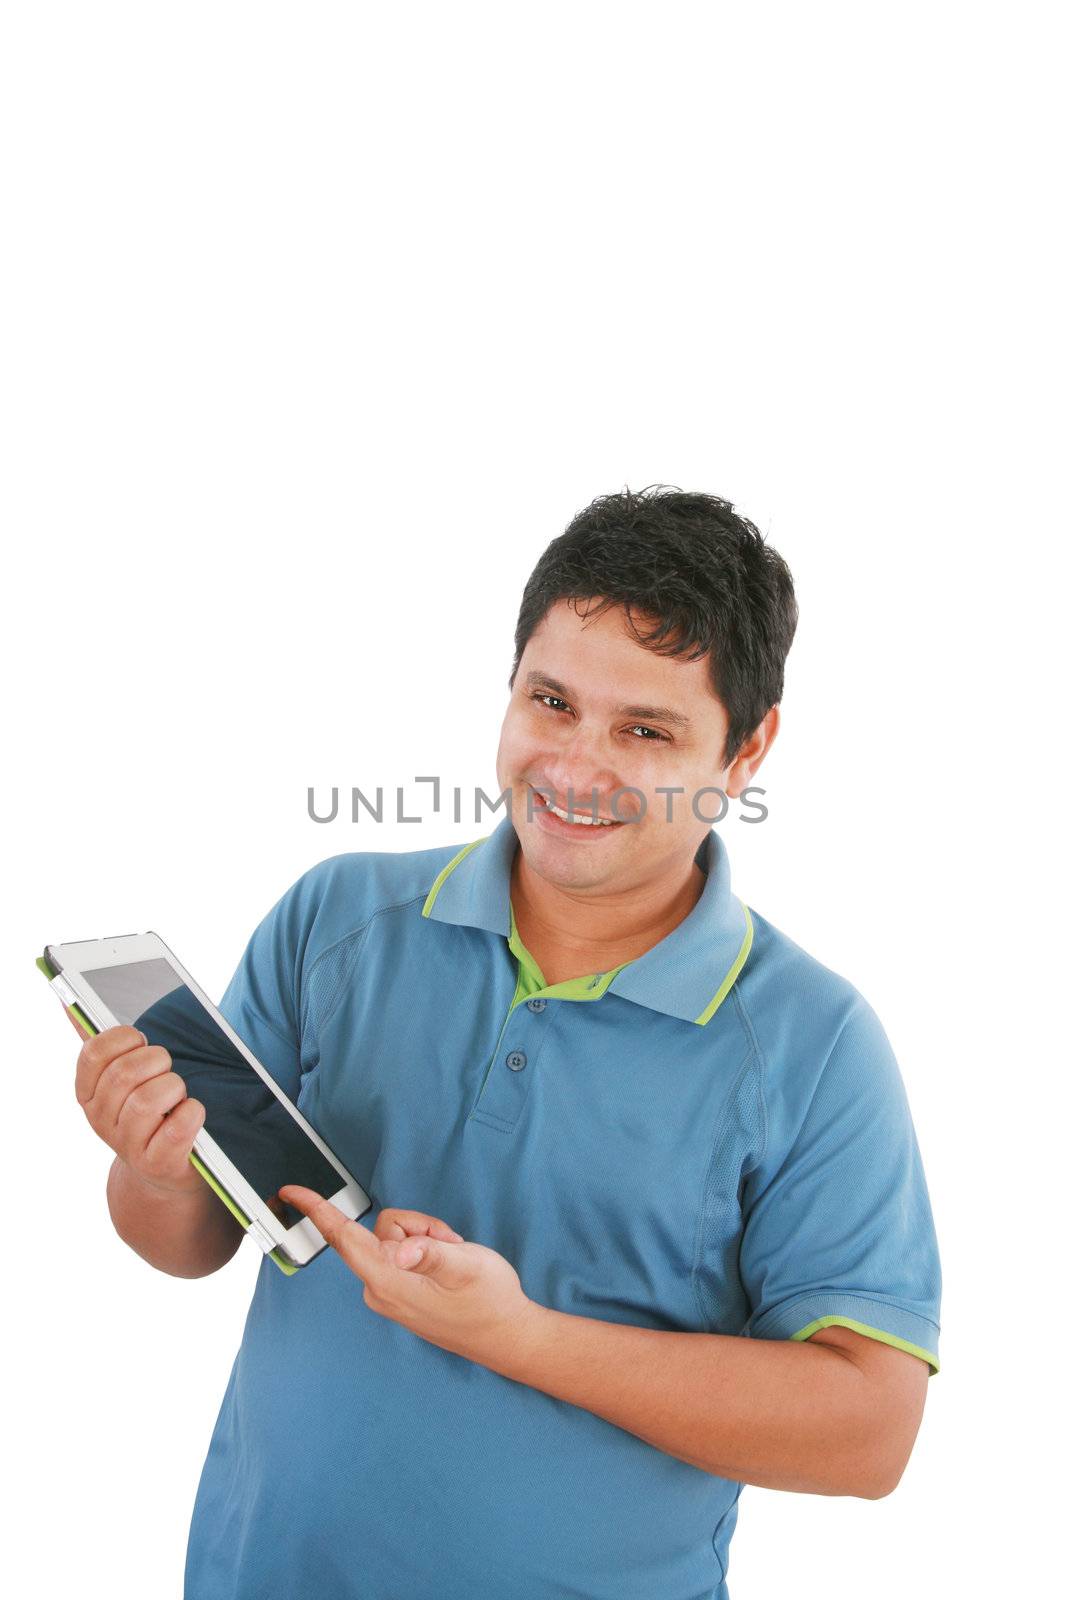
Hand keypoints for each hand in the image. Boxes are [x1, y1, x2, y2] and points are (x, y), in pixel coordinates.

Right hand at [69, 1012, 204, 1197]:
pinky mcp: (158, 1163)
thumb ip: (99, 1042)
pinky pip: (176, 1129)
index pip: (92, 1053)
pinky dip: (191, 1113)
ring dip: (173, 1087)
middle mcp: (102, 1121)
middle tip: (165, 1066)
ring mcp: (128, 1145)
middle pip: (124, 1074)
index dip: (122, 1038)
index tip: (140, 1040)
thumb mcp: (118, 1079)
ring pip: (148, 1100)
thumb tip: (66, 1001)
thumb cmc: (147, 1111)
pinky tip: (190, 1112)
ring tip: (177, 1094)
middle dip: (155, 1060)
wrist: (163, 1170)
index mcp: (88, 1094)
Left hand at [279, 1189, 544, 1372]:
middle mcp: (380, 1289)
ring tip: (453, 1258)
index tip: (290, 1191)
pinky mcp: (399, 1295)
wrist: (506, 1335)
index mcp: (388, 1281)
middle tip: (450, 1243)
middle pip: (383, 1230)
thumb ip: (430, 1253)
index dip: (317, 1210)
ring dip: (426, 1238)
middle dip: (418, 1226)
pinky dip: (425, 1251)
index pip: (344, 1238)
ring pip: (395, 1239)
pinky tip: (447, 1270)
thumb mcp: (465, 1265)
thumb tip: (397, 1252)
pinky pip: (402, 1255)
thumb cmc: (488, 1300)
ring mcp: (389, 1294)